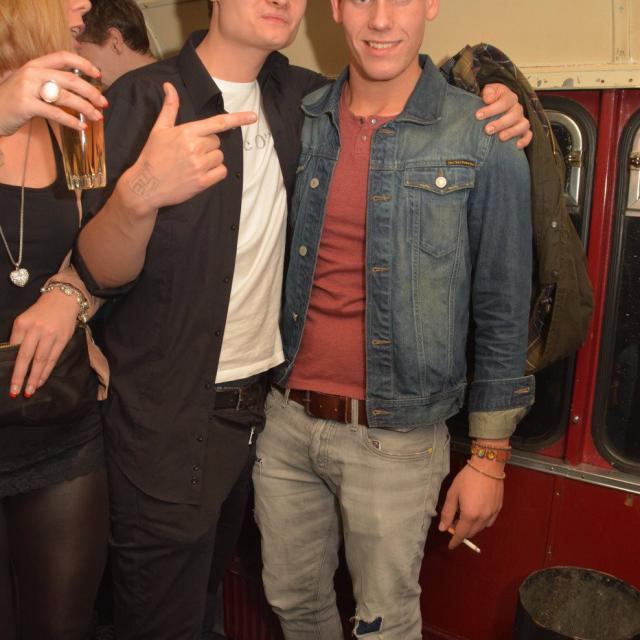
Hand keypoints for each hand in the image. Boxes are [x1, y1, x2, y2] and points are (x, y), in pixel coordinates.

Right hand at [0, 51, 106, 136]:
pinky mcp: (26, 105)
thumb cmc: (15, 100)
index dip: (83, 63)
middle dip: (91, 92)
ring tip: (98, 117)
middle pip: (70, 79)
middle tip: (104, 103)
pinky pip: (55, 113)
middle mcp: (32, 73)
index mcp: (35, 65)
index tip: (99, 74)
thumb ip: (50, 83)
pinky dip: (71, 121)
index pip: (63, 57)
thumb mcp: (31, 85)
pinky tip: (81, 126)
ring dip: (86, 108)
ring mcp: (28, 88)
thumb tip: (80, 91)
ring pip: (66, 96)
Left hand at [8, 289, 79, 397]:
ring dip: (34, 377)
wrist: (64, 299)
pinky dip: (46, 371)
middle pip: (25, 356)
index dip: (10, 364)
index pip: (13, 347)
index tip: (7, 378)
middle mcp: (36, 329)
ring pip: (40, 360)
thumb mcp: (26, 319)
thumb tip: (15, 359)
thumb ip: (20, 336)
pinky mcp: (62, 339)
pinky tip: (41, 381)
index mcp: (22, 323)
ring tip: (28, 391)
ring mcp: (50, 335)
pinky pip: (53, 358)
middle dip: (19, 375)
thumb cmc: (42, 311)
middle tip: (14, 390)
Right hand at [121, 82, 256, 212]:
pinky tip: (201, 173)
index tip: (253, 117)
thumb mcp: (159, 129)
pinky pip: (221, 172)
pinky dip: (215, 172)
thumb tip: (169, 86)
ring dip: (211, 159)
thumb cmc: (152, 156)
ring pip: (219, 157)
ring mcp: (199, 166)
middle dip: (207, 145)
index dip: (237, 119)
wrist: (146, 185)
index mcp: (186, 132)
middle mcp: (195, 148)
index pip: (217, 122)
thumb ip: (170, 108)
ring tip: (193, 164)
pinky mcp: (202, 182)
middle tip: (190, 152)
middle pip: (217, 141)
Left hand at [438, 460, 503, 548]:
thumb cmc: (467, 478)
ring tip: (464, 515)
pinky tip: (476, 512)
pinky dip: (481, 522)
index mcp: (470, 514)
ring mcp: (492, 514)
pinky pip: (489, 521)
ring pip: (481, 528)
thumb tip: (443, 527)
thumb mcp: (453, 493)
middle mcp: (483, 517)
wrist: (487, 466)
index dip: (455, 541)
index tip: (451, 546)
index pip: (461, 534)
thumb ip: (448, 512)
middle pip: (471, 532)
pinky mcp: (498, 508)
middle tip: (454, 523)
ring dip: (472, 527)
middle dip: (462, 531)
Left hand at [476, 83, 531, 148]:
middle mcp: (517, 108)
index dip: (491, 109)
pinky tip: (517, 146)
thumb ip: (488, 92)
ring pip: (523, 125)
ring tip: (500, 138)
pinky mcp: (523, 130)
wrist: (494, 106)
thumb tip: (488, 99)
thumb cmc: (490, 100)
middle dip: (500, 123)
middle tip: (487, 130)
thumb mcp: (488, 92)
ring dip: (512, 132)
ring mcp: (521, 120)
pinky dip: (525, 140)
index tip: (478, 116)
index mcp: (509, 97)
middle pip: (514, 114)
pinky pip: (528, 135)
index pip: (504, 102)